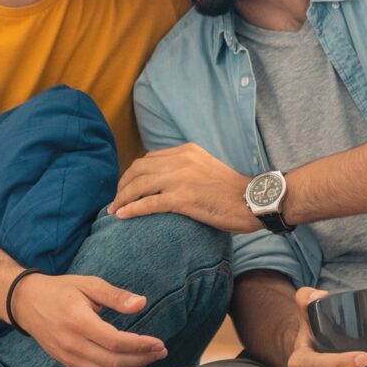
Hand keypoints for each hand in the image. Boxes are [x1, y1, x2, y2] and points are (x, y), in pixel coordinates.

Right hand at [10, 274, 167, 366]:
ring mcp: (67, 356)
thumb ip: (115, 295)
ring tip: (149, 358)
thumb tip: (141, 303)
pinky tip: (130, 364)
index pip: (115, 342)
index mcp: (78, 321)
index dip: (140, 346)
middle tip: (160, 351)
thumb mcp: (88, 284)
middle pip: (113, 362)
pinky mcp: (66, 362)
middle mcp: (72, 343)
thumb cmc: (60, 290)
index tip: (158, 343)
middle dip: (142, 360)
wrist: (25, 302)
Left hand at [109, 143, 261, 233]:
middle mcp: (180, 160)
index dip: (133, 173)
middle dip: (122, 185)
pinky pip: (148, 203)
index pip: (149, 158)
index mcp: (186, 151)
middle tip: (116, 199)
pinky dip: (131, 209)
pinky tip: (122, 216)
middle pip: (139, 169)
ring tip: (114, 209)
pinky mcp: (182, 198)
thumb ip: (187, 168)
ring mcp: (180, 178)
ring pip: (139, 185)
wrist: (253, 200)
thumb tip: (167, 181)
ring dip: (122, 198)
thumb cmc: (233, 191)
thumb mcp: (206, 168)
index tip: (126, 186)